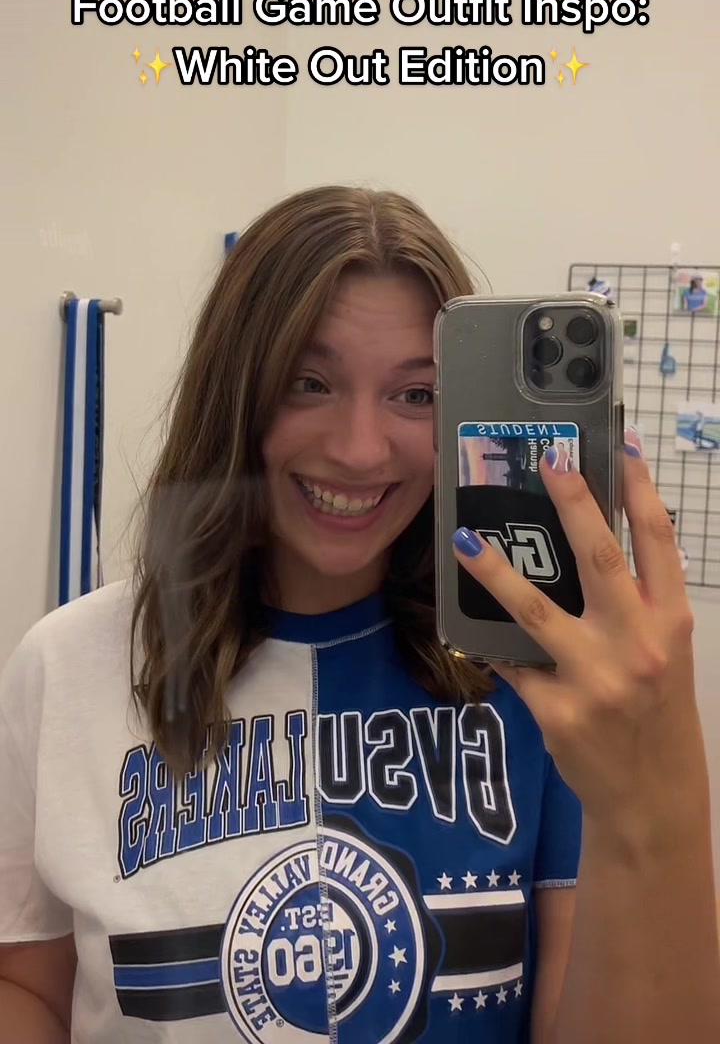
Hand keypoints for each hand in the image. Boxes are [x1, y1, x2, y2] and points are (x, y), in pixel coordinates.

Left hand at [452, 432, 703, 833]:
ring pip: (537, 611)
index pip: (659, 541)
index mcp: (669, 621)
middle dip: (574, 504)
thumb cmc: (656, 710)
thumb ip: (637, 602)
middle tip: (547, 462)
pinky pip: (513, 663)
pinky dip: (489, 644)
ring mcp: (595, 679)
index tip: (622, 445)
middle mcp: (637, 644)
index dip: (641, 490)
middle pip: (602, 558)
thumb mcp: (663, 650)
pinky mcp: (558, 711)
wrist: (652, 795)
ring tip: (465, 540)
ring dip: (497, 572)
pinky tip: (468, 627)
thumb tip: (589, 541)